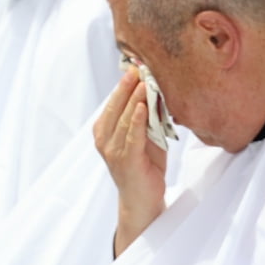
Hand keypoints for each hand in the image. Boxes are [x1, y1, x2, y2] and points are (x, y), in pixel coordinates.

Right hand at [94, 70, 165, 254]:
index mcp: (105, 129)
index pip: (115, 100)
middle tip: (140, 64)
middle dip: (129, 84)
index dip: (125, 81)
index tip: (137, 62)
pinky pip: (132, 136)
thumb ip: (150, 116)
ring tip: (144, 80)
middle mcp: (104, 138)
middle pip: (117, 105)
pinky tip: (143, 106)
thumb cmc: (146, 166)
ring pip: (124, 117)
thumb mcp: (148, 136)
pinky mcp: (125, 160)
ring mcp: (112, 150)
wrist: (143, 201)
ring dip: (135, 98)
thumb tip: (160, 90)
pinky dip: (137, 120)